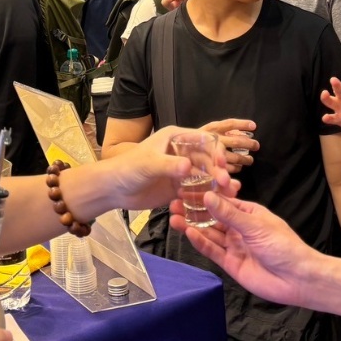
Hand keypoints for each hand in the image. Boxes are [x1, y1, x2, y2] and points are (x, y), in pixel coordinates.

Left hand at [88, 125, 234, 213]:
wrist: (113, 189)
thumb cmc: (128, 168)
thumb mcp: (149, 164)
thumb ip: (169, 165)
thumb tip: (189, 167)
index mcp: (175, 138)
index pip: (202, 140)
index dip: (215, 150)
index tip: (222, 165)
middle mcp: (181, 152)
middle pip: (206, 159)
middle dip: (218, 170)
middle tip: (226, 183)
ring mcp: (180, 171)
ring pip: (204, 175)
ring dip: (216, 183)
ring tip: (227, 193)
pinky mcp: (178, 188)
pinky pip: (196, 190)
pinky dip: (206, 195)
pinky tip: (215, 202)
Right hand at [168, 191, 314, 307]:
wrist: (297, 279)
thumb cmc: (282, 245)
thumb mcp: (255, 225)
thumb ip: (229, 214)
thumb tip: (207, 196)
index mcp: (248, 213)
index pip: (223, 201)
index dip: (204, 195)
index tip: (185, 188)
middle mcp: (239, 228)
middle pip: (212, 218)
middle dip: (194, 211)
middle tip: (173, 203)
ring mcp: (234, 246)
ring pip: (210, 234)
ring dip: (193, 226)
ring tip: (174, 217)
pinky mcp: (231, 264)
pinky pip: (213, 251)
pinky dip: (201, 243)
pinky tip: (188, 234)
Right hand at [202, 118, 258, 171]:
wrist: (177, 153)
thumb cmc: (197, 142)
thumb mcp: (208, 132)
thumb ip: (224, 131)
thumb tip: (243, 132)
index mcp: (212, 129)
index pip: (229, 124)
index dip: (242, 124)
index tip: (253, 126)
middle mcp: (213, 139)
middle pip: (236, 141)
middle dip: (249, 144)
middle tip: (256, 146)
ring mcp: (212, 154)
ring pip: (234, 157)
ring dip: (245, 159)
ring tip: (250, 160)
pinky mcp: (210, 166)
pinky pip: (228, 168)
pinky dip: (236, 168)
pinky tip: (239, 168)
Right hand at [321, 77, 340, 133]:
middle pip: (339, 89)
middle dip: (336, 85)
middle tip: (333, 80)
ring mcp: (339, 107)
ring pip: (330, 101)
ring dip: (326, 97)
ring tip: (324, 94)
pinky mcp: (339, 119)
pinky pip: (332, 118)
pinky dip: (328, 118)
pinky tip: (326, 117)